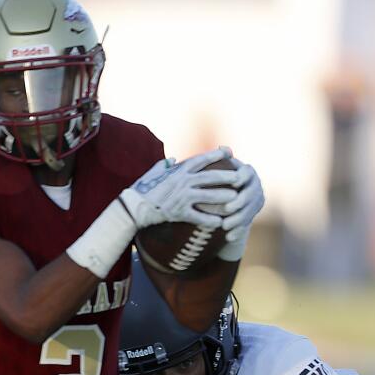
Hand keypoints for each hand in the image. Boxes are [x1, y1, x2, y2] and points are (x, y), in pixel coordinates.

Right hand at [120, 147, 237, 228]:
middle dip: (226, 176)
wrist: (135, 206)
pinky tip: (220, 223)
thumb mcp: (154, 172)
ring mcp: (181, 197)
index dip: (215, 155)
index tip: (229, 152)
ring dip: (223, 197)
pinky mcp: (179, 212)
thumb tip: (171, 160)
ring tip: (236, 199)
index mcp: (178, 170)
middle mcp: (182, 181)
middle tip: (240, 178)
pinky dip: (209, 220)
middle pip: (209, 177)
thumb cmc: (144, 188)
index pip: (201, 160)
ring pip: (207, 196)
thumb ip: (165, 165)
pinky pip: (198, 216)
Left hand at [221, 160, 263, 242]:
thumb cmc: (218, 178)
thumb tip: (223, 147)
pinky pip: (247, 224)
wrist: (227, 195)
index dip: (241, 177)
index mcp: (247, 171)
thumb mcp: (219, 167)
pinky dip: (238, 231)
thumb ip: (219, 159)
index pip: (247, 173)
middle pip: (250, 195)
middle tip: (226, 209)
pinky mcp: (254, 214)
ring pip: (250, 212)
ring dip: (237, 219)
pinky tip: (229, 237)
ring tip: (224, 226)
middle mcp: (256, 185)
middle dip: (239, 202)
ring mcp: (257, 201)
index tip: (233, 183)